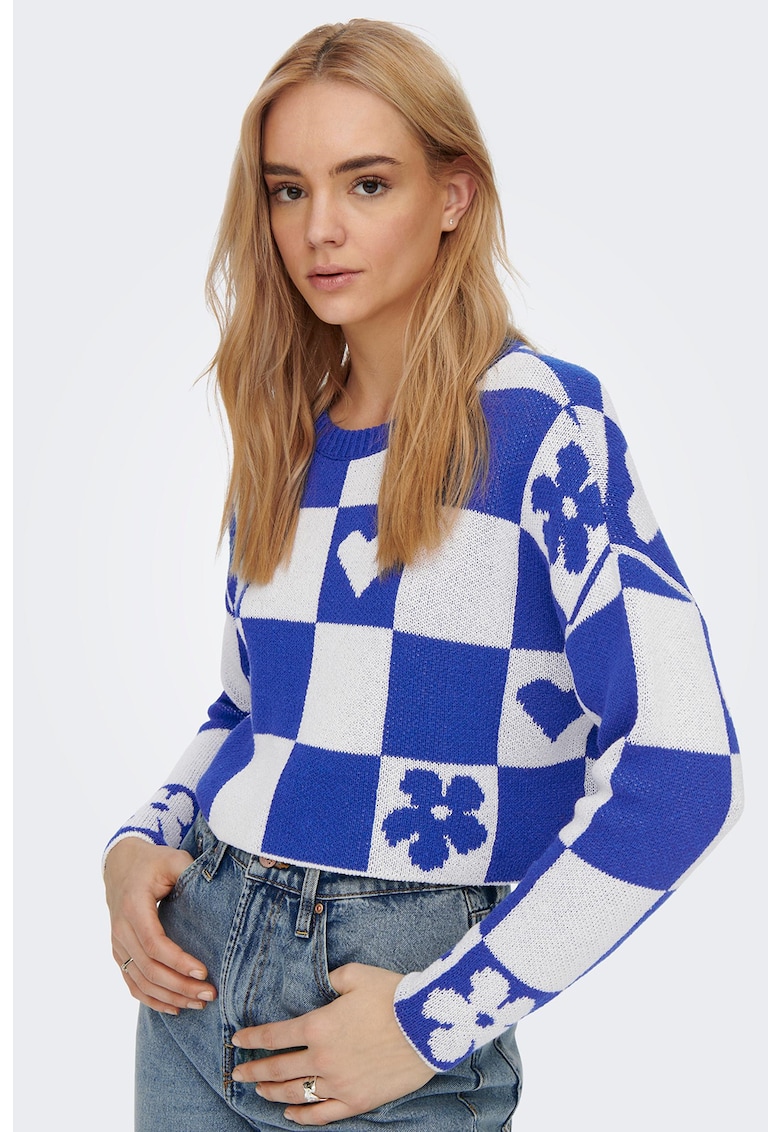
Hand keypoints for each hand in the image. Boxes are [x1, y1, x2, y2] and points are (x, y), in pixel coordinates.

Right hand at [104, 837, 216, 1013]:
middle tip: (209, 994)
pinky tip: (174, 1008)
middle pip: (149, 969)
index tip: (204, 972)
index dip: (178, 961)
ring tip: (198, 1003)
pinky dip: (152, 1000)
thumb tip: (216, 888)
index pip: (155, 943)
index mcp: (134, 906)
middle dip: (180, 986)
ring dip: (170, 997)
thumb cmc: (153, 862)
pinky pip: (132, 983)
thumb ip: (190, 871)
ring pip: (140, 981)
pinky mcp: (119, 953)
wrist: (121, 865)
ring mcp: (117, 944)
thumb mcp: (173, 859)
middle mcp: (121, 929)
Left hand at [231, 963, 434, 1125]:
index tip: (237, 1041)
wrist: (428, 1025)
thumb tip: (323, 986)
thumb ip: (331, 980)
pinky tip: (289, 1113)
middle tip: (238, 1074)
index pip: (273, 1036)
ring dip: (272, 1092)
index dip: (252, 1039)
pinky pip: (321, 1114)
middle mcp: (322, 1058)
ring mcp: (338, 1083)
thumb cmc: (392, 995)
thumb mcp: (356, 975)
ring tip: (260, 1090)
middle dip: (253, 1071)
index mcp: (318, 1025)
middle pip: (277, 1068)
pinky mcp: (356, 1101)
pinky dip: (302, 1116)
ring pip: (295, 1092)